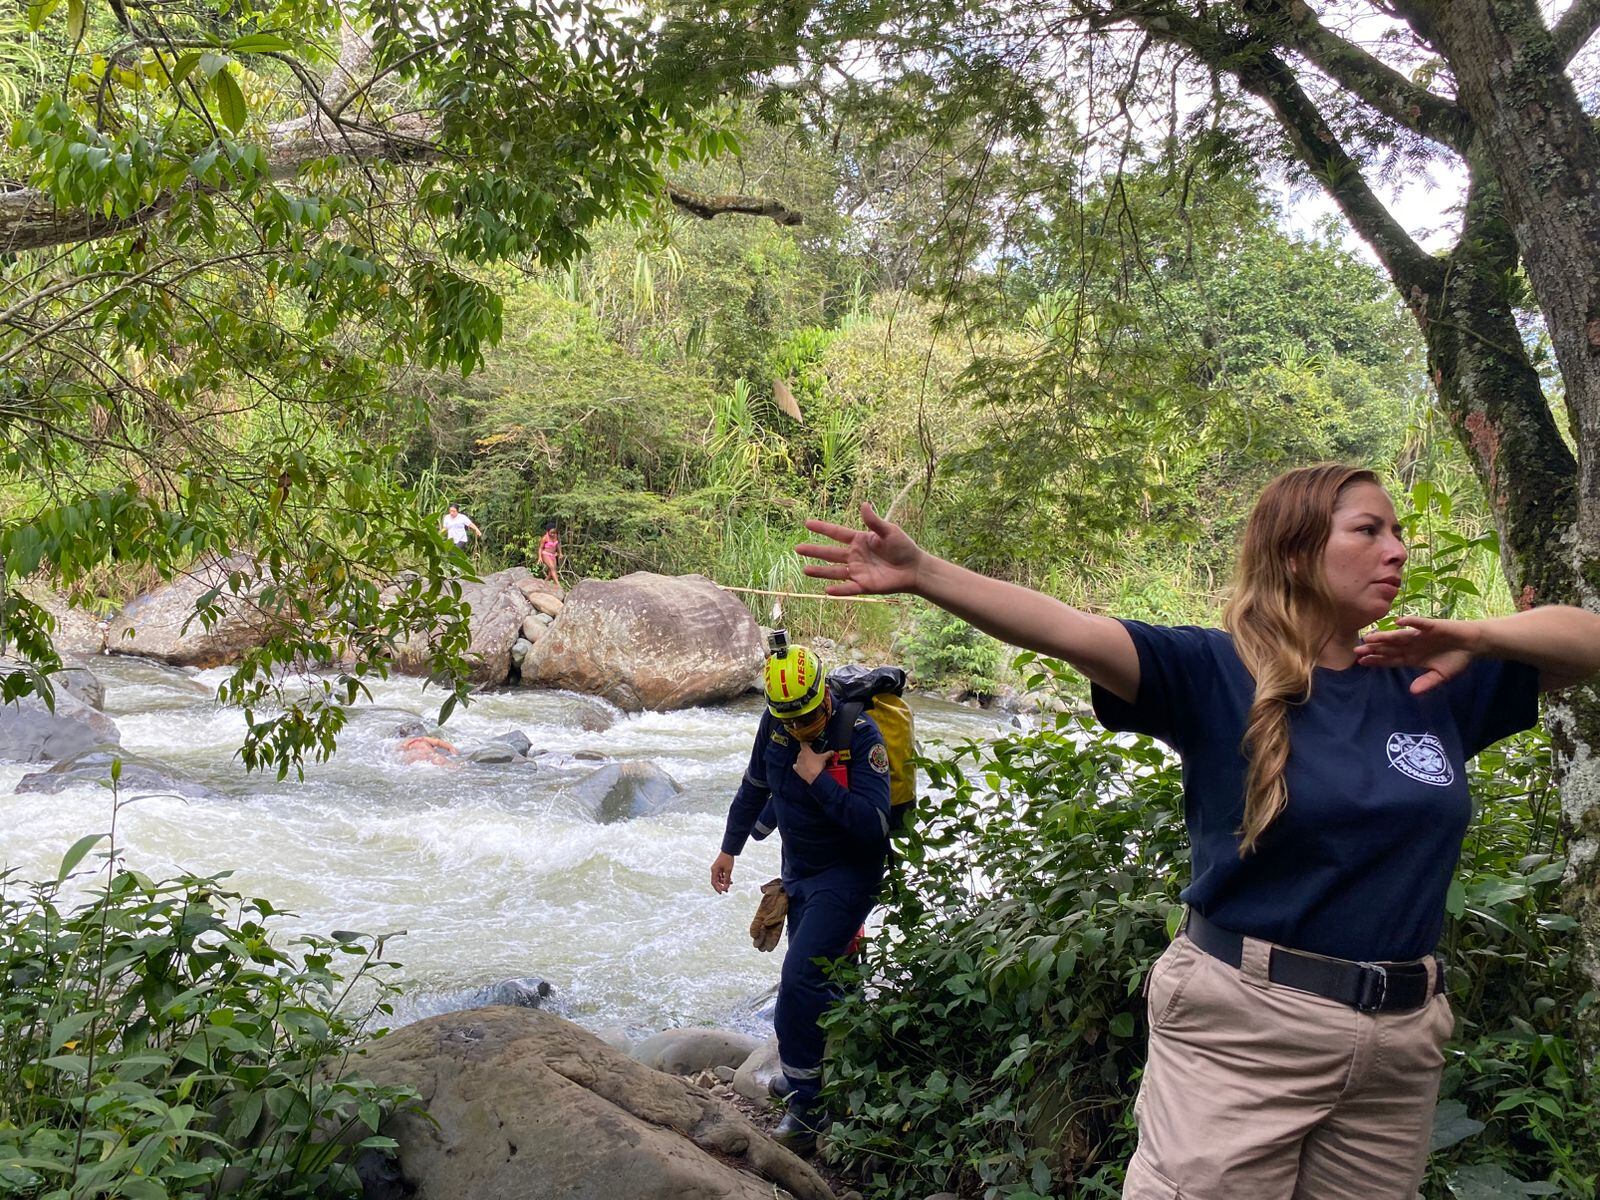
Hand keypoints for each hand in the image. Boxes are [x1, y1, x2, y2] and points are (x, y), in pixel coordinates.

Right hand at [710, 852, 734, 893]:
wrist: (729, 850)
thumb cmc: (728, 859)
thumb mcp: (728, 870)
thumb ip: (727, 880)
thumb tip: (726, 888)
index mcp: (714, 871)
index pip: (714, 882)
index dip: (717, 888)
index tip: (721, 892)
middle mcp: (714, 870)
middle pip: (716, 881)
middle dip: (721, 886)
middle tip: (727, 891)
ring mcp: (716, 869)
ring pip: (719, 878)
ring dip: (724, 882)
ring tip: (731, 884)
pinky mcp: (720, 867)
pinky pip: (721, 875)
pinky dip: (725, 878)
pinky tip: (730, 880)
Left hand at [793, 743, 827, 784]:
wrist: (814, 776)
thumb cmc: (817, 766)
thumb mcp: (824, 758)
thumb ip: (828, 753)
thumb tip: (832, 752)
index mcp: (805, 750)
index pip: (803, 743)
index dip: (807, 743)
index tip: (811, 745)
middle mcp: (800, 755)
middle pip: (802, 751)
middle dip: (807, 752)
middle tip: (812, 755)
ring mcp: (798, 762)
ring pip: (799, 758)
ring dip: (803, 759)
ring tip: (809, 761)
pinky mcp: (797, 769)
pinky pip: (796, 766)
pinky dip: (798, 766)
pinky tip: (802, 766)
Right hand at [797, 502, 924, 596]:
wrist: (914, 568)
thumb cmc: (903, 547)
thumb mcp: (889, 531)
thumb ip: (874, 521)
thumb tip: (864, 504)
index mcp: (859, 540)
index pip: (837, 533)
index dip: (822, 528)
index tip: (807, 523)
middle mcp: (855, 556)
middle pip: (831, 553)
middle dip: (814, 551)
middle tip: (797, 548)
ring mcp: (858, 571)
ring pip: (835, 572)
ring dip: (821, 571)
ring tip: (805, 570)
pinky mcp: (865, 585)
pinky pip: (849, 588)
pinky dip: (839, 590)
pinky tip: (827, 591)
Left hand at [1356, 616, 1483, 693]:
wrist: (1473, 645)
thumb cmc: (1455, 659)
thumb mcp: (1441, 676)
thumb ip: (1427, 683)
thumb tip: (1413, 692)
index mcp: (1413, 657)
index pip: (1391, 659)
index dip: (1377, 661)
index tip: (1361, 662)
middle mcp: (1413, 645)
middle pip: (1390, 648)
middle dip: (1374, 650)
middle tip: (1356, 650)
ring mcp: (1421, 635)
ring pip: (1399, 636)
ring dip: (1385, 636)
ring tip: (1370, 638)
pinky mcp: (1433, 626)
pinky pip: (1420, 624)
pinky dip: (1410, 623)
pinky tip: (1398, 622)